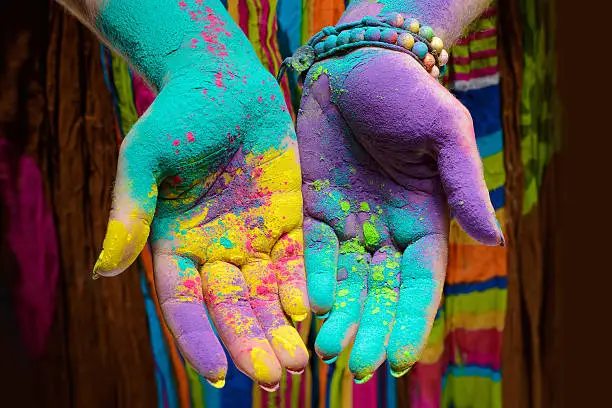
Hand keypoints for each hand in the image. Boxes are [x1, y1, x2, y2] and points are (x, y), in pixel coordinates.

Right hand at [93, 65, 308, 390]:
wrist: (223, 82)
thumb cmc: (176, 115)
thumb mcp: (144, 157)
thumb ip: (129, 210)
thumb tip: (105, 269)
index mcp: (175, 244)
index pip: (185, 304)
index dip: (199, 338)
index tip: (220, 374)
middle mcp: (215, 249)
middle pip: (232, 307)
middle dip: (250, 342)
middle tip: (273, 378)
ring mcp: (253, 237)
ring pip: (267, 293)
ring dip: (281, 327)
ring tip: (298, 363)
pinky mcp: (287, 219)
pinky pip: (298, 260)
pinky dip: (306, 286)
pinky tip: (315, 312)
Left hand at [297, 49, 503, 381]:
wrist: (358, 63)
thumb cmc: (409, 93)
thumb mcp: (445, 134)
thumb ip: (464, 187)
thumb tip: (494, 240)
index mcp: (423, 221)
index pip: (419, 283)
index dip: (411, 320)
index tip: (402, 358)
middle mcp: (384, 230)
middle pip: (378, 291)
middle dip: (370, 329)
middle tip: (356, 366)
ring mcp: (347, 222)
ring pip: (344, 281)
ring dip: (338, 316)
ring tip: (327, 351)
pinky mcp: (313, 207)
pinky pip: (310, 250)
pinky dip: (308, 278)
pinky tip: (305, 306)